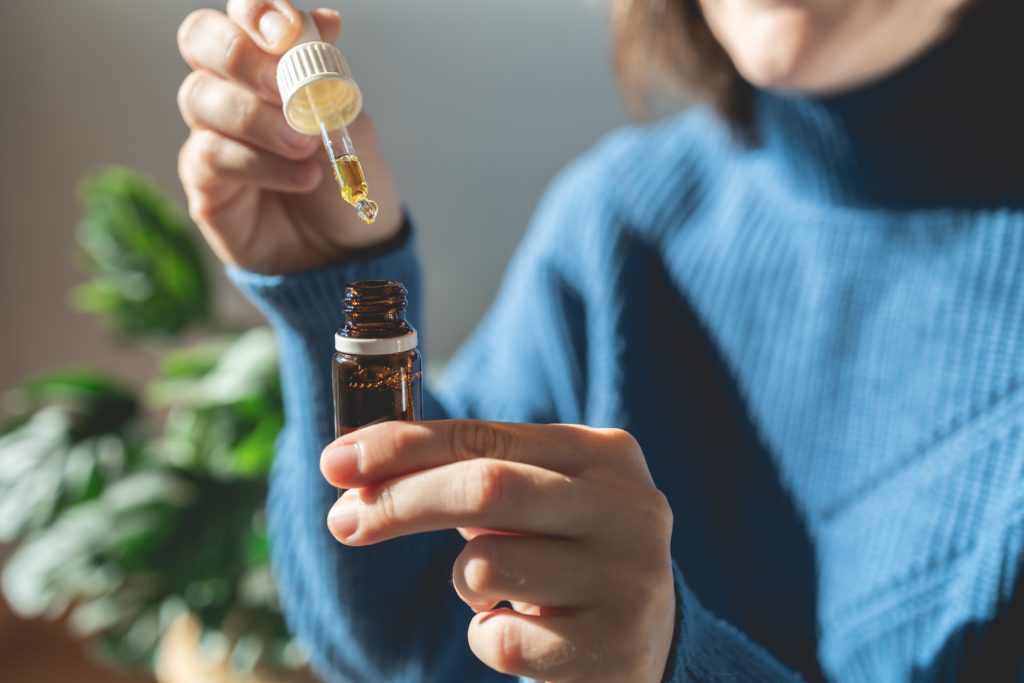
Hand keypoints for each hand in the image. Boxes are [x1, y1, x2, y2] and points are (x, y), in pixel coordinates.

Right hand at [176, 0, 401, 273]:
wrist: (348, 250)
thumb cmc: (348, 181)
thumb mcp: (350, 122)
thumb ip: (328, 74)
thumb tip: (324, 21)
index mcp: (271, 63)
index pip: (244, 14)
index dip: (256, 12)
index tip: (287, 34)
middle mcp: (233, 89)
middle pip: (201, 39)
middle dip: (242, 56)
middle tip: (285, 88)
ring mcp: (212, 132)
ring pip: (201, 98)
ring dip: (258, 119)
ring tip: (305, 145)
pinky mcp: (204, 181)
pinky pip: (211, 155)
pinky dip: (260, 164)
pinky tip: (301, 176)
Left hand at [320, 420, 676, 682]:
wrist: (649, 642)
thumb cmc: (568, 556)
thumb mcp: (538, 501)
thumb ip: (467, 474)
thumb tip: (355, 473)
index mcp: (604, 456)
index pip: (485, 437)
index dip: (402, 446)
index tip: (336, 461)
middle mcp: (627, 509)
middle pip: (486, 487)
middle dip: (400, 502)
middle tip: (345, 521)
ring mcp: (628, 579)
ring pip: (484, 567)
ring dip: (464, 582)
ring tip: (502, 593)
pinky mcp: (615, 647)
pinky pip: (499, 640)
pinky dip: (487, 637)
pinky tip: (527, 635)